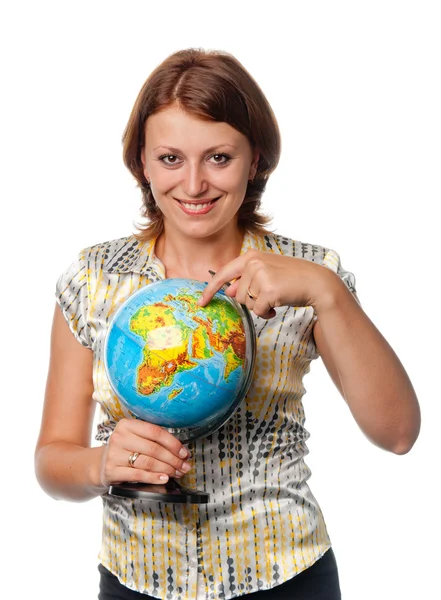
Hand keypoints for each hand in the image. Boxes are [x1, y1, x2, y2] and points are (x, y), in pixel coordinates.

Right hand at [100, 418, 191, 486]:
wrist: (100, 464)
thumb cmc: (124, 450)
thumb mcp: (135, 438)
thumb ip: (154, 440)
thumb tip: (180, 451)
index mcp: (127, 425)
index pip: (155, 432)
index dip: (173, 443)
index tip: (184, 452)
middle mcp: (119, 437)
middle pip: (154, 449)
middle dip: (173, 459)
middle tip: (184, 466)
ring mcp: (114, 454)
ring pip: (148, 462)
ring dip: (166, 469)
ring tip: (177, 473)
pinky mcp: (112, 471)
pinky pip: (138, 475)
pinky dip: (154, 477)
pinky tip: (164, 478)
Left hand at [198, 249, 331, 318]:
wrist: (315, 282)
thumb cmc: (291, 279)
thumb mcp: (266, 275)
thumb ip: (247, 281)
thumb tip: (230, 291)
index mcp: (250, 257)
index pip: (224, 274)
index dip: (211, 289)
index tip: (202, 301)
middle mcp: (253, 263)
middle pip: (237, 294)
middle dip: (251, 300)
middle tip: (269, 294)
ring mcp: (261, 275)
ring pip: (247, 303)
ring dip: (260, 306)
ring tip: (275, 298)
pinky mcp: (269, 289)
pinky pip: (258, 310)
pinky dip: (267, 312)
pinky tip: (278, 304)